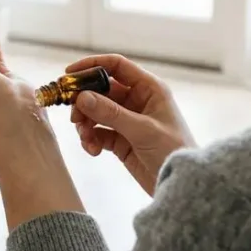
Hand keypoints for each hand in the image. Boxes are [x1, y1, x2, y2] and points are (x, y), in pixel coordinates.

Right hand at [68, 54, 194, 194]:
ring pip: (96, 112)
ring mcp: (128, 120)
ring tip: (85, 137)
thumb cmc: (173, 150)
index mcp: (149, 88)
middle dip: (84, 102)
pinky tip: (93, 150)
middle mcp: (137, 100)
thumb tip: (82, 97)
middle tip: (73, 115)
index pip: (116, 66)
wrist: (181, 184)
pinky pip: (98, 133)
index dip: (92, 65)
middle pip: (101, 90)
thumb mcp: (142, 130)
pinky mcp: (121, 140)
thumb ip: (111, 113)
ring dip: (86, 123)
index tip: (69, 73)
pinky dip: (91, 139)